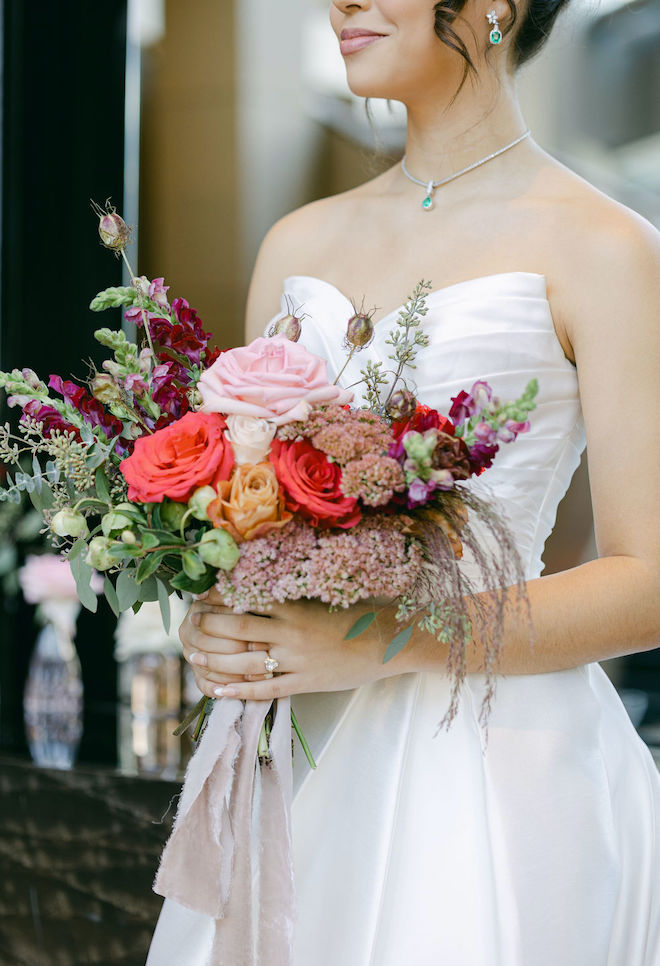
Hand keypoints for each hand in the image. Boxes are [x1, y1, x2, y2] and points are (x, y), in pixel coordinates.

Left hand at [179, 588, 416, 701]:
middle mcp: (290, 632)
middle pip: (236, 630)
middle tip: (189, 625)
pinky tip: (217, 689)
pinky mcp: (304, 682)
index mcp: (294, 606)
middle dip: (208, 628)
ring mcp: (296, 660)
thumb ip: (289, 599)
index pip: (245, 600)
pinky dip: (237, 690)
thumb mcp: (320, 599)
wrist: (387, 642)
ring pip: (244, 661)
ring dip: (214, 659)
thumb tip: (257, 592)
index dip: (218, 600)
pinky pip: (264, 688)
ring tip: (193, 655)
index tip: (201, 599)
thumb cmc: (356, 616)